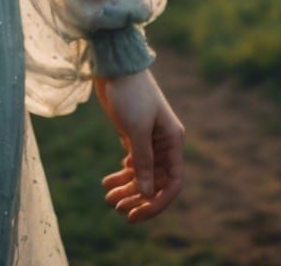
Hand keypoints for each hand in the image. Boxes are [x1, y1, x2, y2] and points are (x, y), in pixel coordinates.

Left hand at [94, 66, 183, 221]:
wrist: (114, 65)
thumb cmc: (130, 93)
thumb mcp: (136, 129)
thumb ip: (144, 162)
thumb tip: (148, 194)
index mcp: (173, 141)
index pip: (172, 183)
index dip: (156, 203)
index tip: (135, 215)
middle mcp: (164, 144)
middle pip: (155, 183)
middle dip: (137, 198)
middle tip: (116, 209)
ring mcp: (148, 140)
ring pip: (142, 175)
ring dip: (127, 189)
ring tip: (108, 199)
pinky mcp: (133, 135)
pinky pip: (132, 164)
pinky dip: (121, 175)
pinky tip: (108, 182)